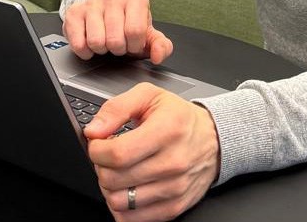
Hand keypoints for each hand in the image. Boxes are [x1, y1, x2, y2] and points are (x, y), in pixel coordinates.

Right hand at [64, 0, 173, 63]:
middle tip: (119, 43)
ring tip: (106, 41)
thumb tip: (158, 56)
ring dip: (102, 49)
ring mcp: (92, 2)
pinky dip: (86, 51)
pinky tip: (91, 43)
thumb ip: (161, 45)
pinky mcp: (74, 12)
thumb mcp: (148, 31)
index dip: (134, 45)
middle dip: (118, 49)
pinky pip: (78, 43)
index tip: (133, 43)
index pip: (135, 31)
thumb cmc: (128, 21)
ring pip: (96, 42)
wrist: (105, 5)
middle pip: (115, 39)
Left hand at [85, 83, 220, 221]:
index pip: (117, 154)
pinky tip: (128, 188)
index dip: (96, 150)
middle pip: (113, 179)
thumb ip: (117, 108)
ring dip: (110, 188)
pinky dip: (123, 207)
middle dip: (101, 167)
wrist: (213, 140)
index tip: (98, 144)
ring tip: (119, 172)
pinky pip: (132, 219)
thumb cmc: (179, 118)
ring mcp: (175, 188)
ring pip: (119, 202)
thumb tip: (94, 130)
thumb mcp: (149, 96)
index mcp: (167, 130)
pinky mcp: (174, 207)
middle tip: (109, 157)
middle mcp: (173, 162)